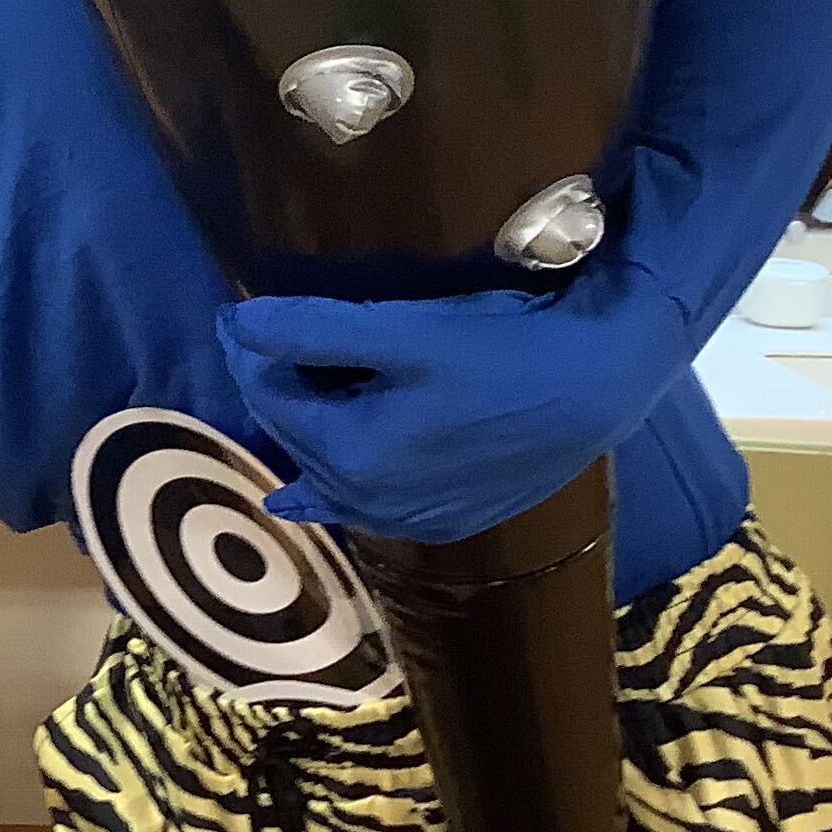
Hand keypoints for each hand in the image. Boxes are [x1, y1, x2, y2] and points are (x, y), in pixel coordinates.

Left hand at [220, 263, 687, 546]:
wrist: (598, 387)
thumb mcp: (404, 332)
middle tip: (255, 338)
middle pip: (294, 434)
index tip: (234, 311)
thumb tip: (233, 325)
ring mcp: (407, 518)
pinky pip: (363, 502)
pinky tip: (302, 494)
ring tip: (279, 393)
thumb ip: (313, 330)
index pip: (270, 395)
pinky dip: (330, 485)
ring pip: (325, 470)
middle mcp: (369, 502)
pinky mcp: (442, 519)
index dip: (249, 349)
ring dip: (301, 430)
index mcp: (349, 456)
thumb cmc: (502, 350)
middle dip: (271, 385)